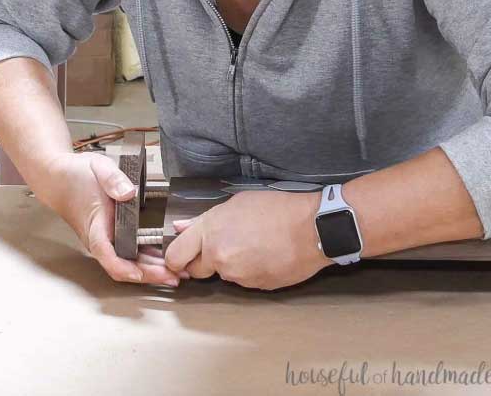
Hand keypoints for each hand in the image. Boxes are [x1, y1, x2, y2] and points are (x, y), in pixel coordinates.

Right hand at [35, 151, 183, 286]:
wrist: (59, 177)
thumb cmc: (76, 174)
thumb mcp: (98, 167)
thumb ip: (113, 179)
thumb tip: (128, 193)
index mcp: (95, 224)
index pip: (105, 252)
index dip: (122, 266)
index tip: (139, 274)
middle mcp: (100, 238)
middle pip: (122, 265)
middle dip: (148, 275)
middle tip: (174, 277)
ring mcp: (106, 239)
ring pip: (128, 263)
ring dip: (151, 271)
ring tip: (177, 274)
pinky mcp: (113, 237)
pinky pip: (130, 254)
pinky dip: (148, 261)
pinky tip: (166, 261)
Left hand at [164, 190, 332, 289]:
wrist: (314, 228)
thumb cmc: (281, 208)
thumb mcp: (240, 202)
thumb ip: (206, 219)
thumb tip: (183, 227)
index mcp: (210, 231)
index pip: (175, 256)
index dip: (176, 259)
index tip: (180, 259)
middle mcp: (219, 256)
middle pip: (197, 271)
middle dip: (206, 262)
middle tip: (227, 246)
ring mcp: (237, 274)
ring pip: (226, 274)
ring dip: (235, 264)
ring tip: (258, 245)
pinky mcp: (255, 287)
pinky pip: (247, 280)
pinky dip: (253, 271)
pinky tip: (269, 255)